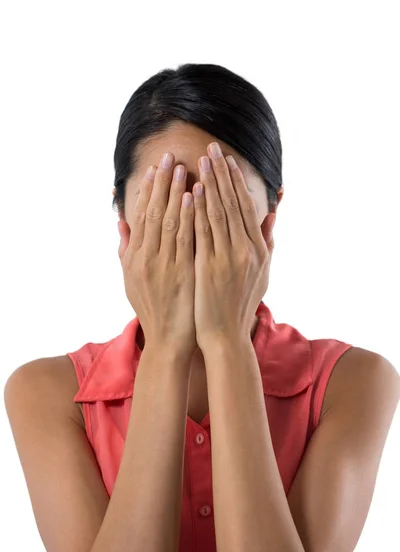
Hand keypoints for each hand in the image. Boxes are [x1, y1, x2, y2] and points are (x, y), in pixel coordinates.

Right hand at [118, 152, 196, 355]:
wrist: (168, 341)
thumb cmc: (153, 309)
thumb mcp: (131, 280)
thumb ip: (125, 250)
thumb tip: (121, 222)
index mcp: (135, 258)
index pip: (141, 216)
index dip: (148, 190)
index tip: (155, 168)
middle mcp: (146, 258)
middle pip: (153, 213)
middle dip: (162, 183)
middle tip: (169, 156)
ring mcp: (164, 265)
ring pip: (168, 221)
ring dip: (175, 193)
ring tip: (183, 168)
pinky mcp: (182, 273)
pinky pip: (185, 239)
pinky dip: (188, 217)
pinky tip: (193, 197)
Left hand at [193, 143, 275, 349]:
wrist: (225, 336)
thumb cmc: (240, 305)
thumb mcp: (262, 274)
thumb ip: (266, 243)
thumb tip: (272, 215)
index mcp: (258, 250)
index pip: (245, 208)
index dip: (235, 182)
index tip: (226, 160)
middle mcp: (246, 250)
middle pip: (232, 204)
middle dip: (221, 174)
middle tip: (211, 148)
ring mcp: (228, 258)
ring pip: (218, 213)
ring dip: (209, 184)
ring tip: (200, 161)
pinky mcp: (209, 267)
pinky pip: (203, 233)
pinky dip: (198, 211)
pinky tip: (192, 192)